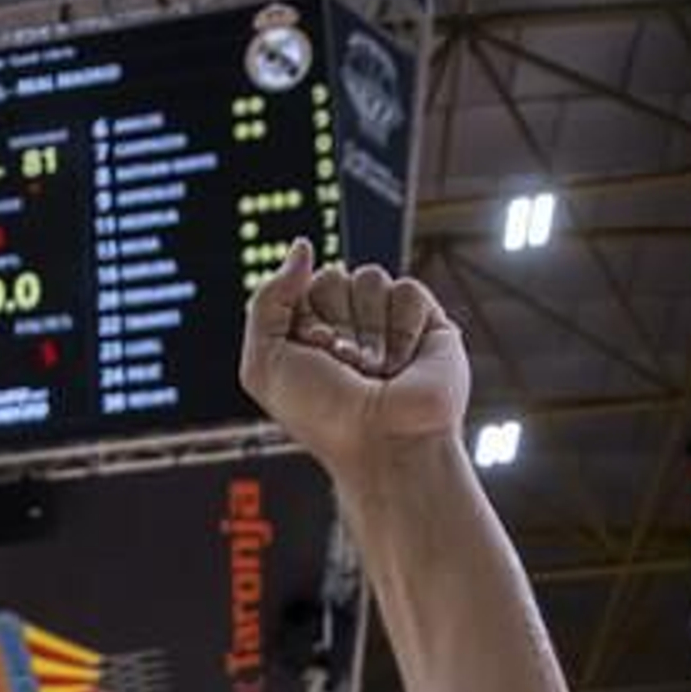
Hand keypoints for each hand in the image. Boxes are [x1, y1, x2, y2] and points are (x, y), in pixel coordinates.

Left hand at [240, 241, 469, 477]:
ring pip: (370, 278)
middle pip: (334, 276)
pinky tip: (402, 363)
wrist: (383, 443)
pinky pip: (407, 289)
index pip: (300, 287)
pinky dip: (401, 328)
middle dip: (336, 321)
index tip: (314, 356)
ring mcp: (385, 323)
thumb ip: (267, 300)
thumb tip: (302, 248)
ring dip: (368, 330)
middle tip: (345, 365)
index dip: (305, 320)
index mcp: (307, 336)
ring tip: (374, 370)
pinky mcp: (425, 322)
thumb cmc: (324, 417)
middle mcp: (346, 327)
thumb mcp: (265, 364)